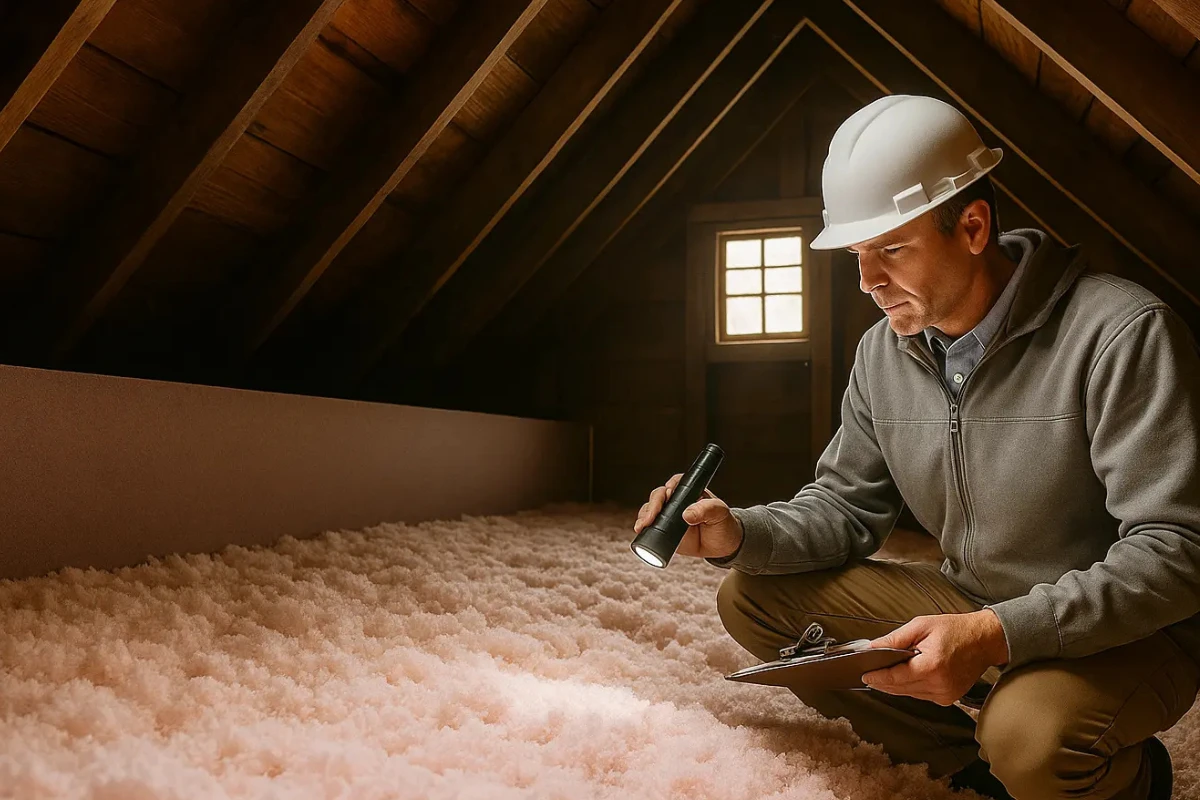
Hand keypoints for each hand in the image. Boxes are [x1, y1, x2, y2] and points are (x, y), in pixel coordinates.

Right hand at [633, 473, 743, 559]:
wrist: (722, 544)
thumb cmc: (723, 523)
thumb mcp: (719, 513)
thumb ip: (706, 510)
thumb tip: (687, 514)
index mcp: (689, 490)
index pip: (674, 484)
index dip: (667, 490)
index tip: (667, 496)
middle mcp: (676, 500)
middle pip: (658, 496)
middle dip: (652, 506)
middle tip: (650, 518)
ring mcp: (668, 514)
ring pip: (650, 509)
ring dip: (644, 516)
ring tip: (642, 526)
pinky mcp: (664, 528)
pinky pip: (650, 525)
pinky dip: (642, 526)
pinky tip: (639, 530)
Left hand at [860, 609, 1008, 705]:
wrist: (985, 640)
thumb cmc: (955, 629)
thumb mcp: (921, 626)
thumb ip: (895, 639)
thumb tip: (872, 648)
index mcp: (932, 666)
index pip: (896, 677)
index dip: (877, 677)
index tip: (864, 675)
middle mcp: (939, 684)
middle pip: (900, 688)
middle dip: (883, 681)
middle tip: (868, 673)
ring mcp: (945, 694)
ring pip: (909, 694)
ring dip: (895, 685)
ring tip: (884, 673)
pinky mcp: (948, 698)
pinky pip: (921, 695)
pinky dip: (910, 687)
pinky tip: (905, 676)